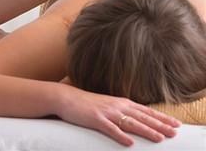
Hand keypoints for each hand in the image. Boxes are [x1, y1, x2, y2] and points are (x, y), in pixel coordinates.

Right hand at [56, 85, 180, 146]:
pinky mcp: (96, 119)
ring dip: (146, 130)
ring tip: (159, 138)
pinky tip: (129, 143)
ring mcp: (106, 112)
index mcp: (120, 102)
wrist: (66, 97)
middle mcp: (116, 105)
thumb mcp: (107, 104)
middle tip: (175, 132)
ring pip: (130, 123)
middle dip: (160, 124)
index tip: (175, 124)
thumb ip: (120, 109)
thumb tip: (134, 117)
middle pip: (142, 116)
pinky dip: (120, 136)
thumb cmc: (86, 102)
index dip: (160, 117)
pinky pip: (110, 129)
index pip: (145, 110)